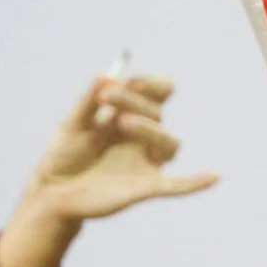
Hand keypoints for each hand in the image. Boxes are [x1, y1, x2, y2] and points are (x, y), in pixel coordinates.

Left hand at [0, 74, 217, 266]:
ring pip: (169, 143)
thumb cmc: (64, 156)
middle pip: (158, 113)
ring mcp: (147, 162)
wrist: (51, 191)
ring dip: (150, 128)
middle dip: (134, 101)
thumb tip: (105, 75)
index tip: (125, 81)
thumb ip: (87, 102)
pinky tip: (215, 176)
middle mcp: (143, 138)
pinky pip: (177, 186)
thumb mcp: (71, 124)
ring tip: (121, 122)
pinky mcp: (145, 187)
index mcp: (130, 116)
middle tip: (107, 97)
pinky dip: (196, 182)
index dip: (147, 84)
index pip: (156, 94)